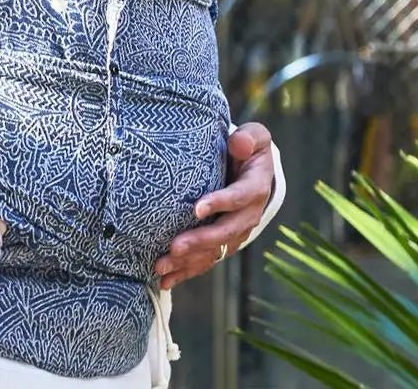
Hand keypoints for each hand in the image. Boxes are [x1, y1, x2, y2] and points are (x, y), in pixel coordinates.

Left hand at [154, 123, 273, 290]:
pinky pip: (205, 260)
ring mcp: (235, 232)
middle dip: (200, 241)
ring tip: (161, 267)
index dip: (221, 203)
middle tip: (174, 247)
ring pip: (213, 251)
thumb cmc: (248, 148)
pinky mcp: (221, 242)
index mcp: (255, 188)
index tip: (196, 209)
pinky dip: (186, 271)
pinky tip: (165, 281)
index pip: (240, 197)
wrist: (254, 169)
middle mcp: (248, 215)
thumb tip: (237, 143)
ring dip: (188, 262)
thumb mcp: (255, 137)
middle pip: (225, 232)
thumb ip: (249, 137)